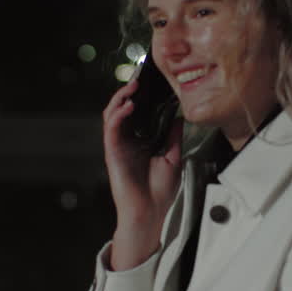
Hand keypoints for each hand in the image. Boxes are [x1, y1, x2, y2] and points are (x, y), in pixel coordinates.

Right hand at [102, 77, 182, 270]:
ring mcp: (118, 145)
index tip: (151, 81)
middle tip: (140, 78)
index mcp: (140, 140)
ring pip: (112, 114)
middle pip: (122, 108)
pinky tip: (127, 107)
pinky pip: (111, 129)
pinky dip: (117, 115)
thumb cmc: (161, 189)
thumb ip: (174, 135)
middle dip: (128, 91)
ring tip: (132, 87)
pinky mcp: (112, 152)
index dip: (140, 96)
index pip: (137, 112)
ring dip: (120, 98)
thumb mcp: (173, 156)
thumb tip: (180, 115)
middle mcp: (127, 140)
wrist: (152, 212)